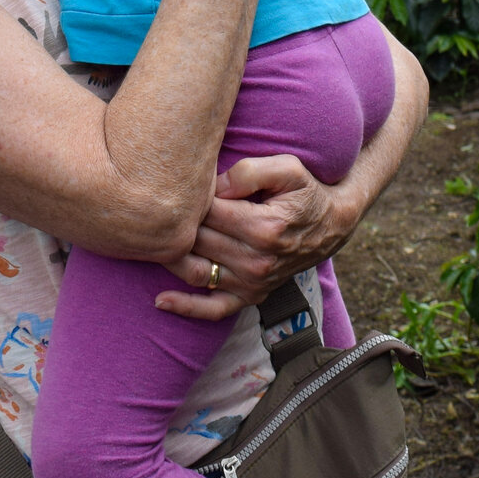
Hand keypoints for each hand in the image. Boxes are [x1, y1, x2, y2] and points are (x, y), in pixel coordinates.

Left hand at [154, 154, 353, 320]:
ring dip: (169, 258)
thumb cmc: (306, 191)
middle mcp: (256, 261)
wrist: (332, 225)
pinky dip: (186, 308)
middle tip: (154, 206)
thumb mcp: (288, 168)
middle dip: (173, 224)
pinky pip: (214, 309)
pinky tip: (160, 300)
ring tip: (146, 241)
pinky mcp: (251, 296)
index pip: (207, 211)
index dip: (189, 195)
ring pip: (196, 272)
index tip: (178, 181)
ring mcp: (252, 283)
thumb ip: (250, 171)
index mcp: (263, 228)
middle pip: (197, 240)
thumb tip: (215, 185)